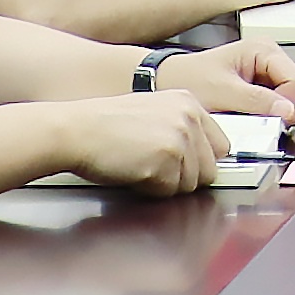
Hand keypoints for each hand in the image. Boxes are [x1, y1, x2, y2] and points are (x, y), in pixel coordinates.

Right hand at [55, 83, 230, 191]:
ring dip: (166, 184)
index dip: (201, 163)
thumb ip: (179, 130)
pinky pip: (169, 192)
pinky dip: (151, 190)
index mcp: (187, 102)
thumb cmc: (102, 126)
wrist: (74, 130)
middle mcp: (188, 117)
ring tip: (139, 165)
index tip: (188, 168)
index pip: (220, 145)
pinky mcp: (166, 160)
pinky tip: (132, 171)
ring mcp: (179, 138)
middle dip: (183, 178)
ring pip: (190, 185)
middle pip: (209, 170)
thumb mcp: (150, 113)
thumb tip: (201, 159)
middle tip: (153, 167)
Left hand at [161, 39, 294, 112]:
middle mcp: (271, 59)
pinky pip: (279, 107)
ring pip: (292, 102)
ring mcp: (268, 74)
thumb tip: (288, 111)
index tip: (271, 119)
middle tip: (263, 122)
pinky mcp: (263, 89)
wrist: (169, 82)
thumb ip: (257, 101)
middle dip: (286, 111)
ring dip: (276, 116)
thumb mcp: (223, 91)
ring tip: (252, 119)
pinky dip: (269, 117)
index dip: (288, 105)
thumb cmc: (189, 79)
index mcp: (264, 50)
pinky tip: (251, 118)